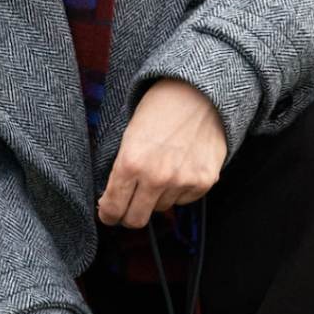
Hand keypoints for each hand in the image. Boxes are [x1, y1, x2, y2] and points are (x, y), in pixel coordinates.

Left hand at [98, 78, 226, 228]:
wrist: (199, 93)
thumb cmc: (158, 110)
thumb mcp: (128, 137)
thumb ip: (120, 171)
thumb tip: (111, 202)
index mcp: (130, 163)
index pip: (113, 209)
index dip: (108, 215)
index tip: (109, 214)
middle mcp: (156, 177)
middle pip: (136, 220)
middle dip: (128, 215)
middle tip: (129, 204)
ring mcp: (182, 181)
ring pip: (161, 208)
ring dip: (156, 197)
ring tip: (161, 169)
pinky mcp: (204, 182)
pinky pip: (183, 200)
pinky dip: (178, 190)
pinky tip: (179, 168)